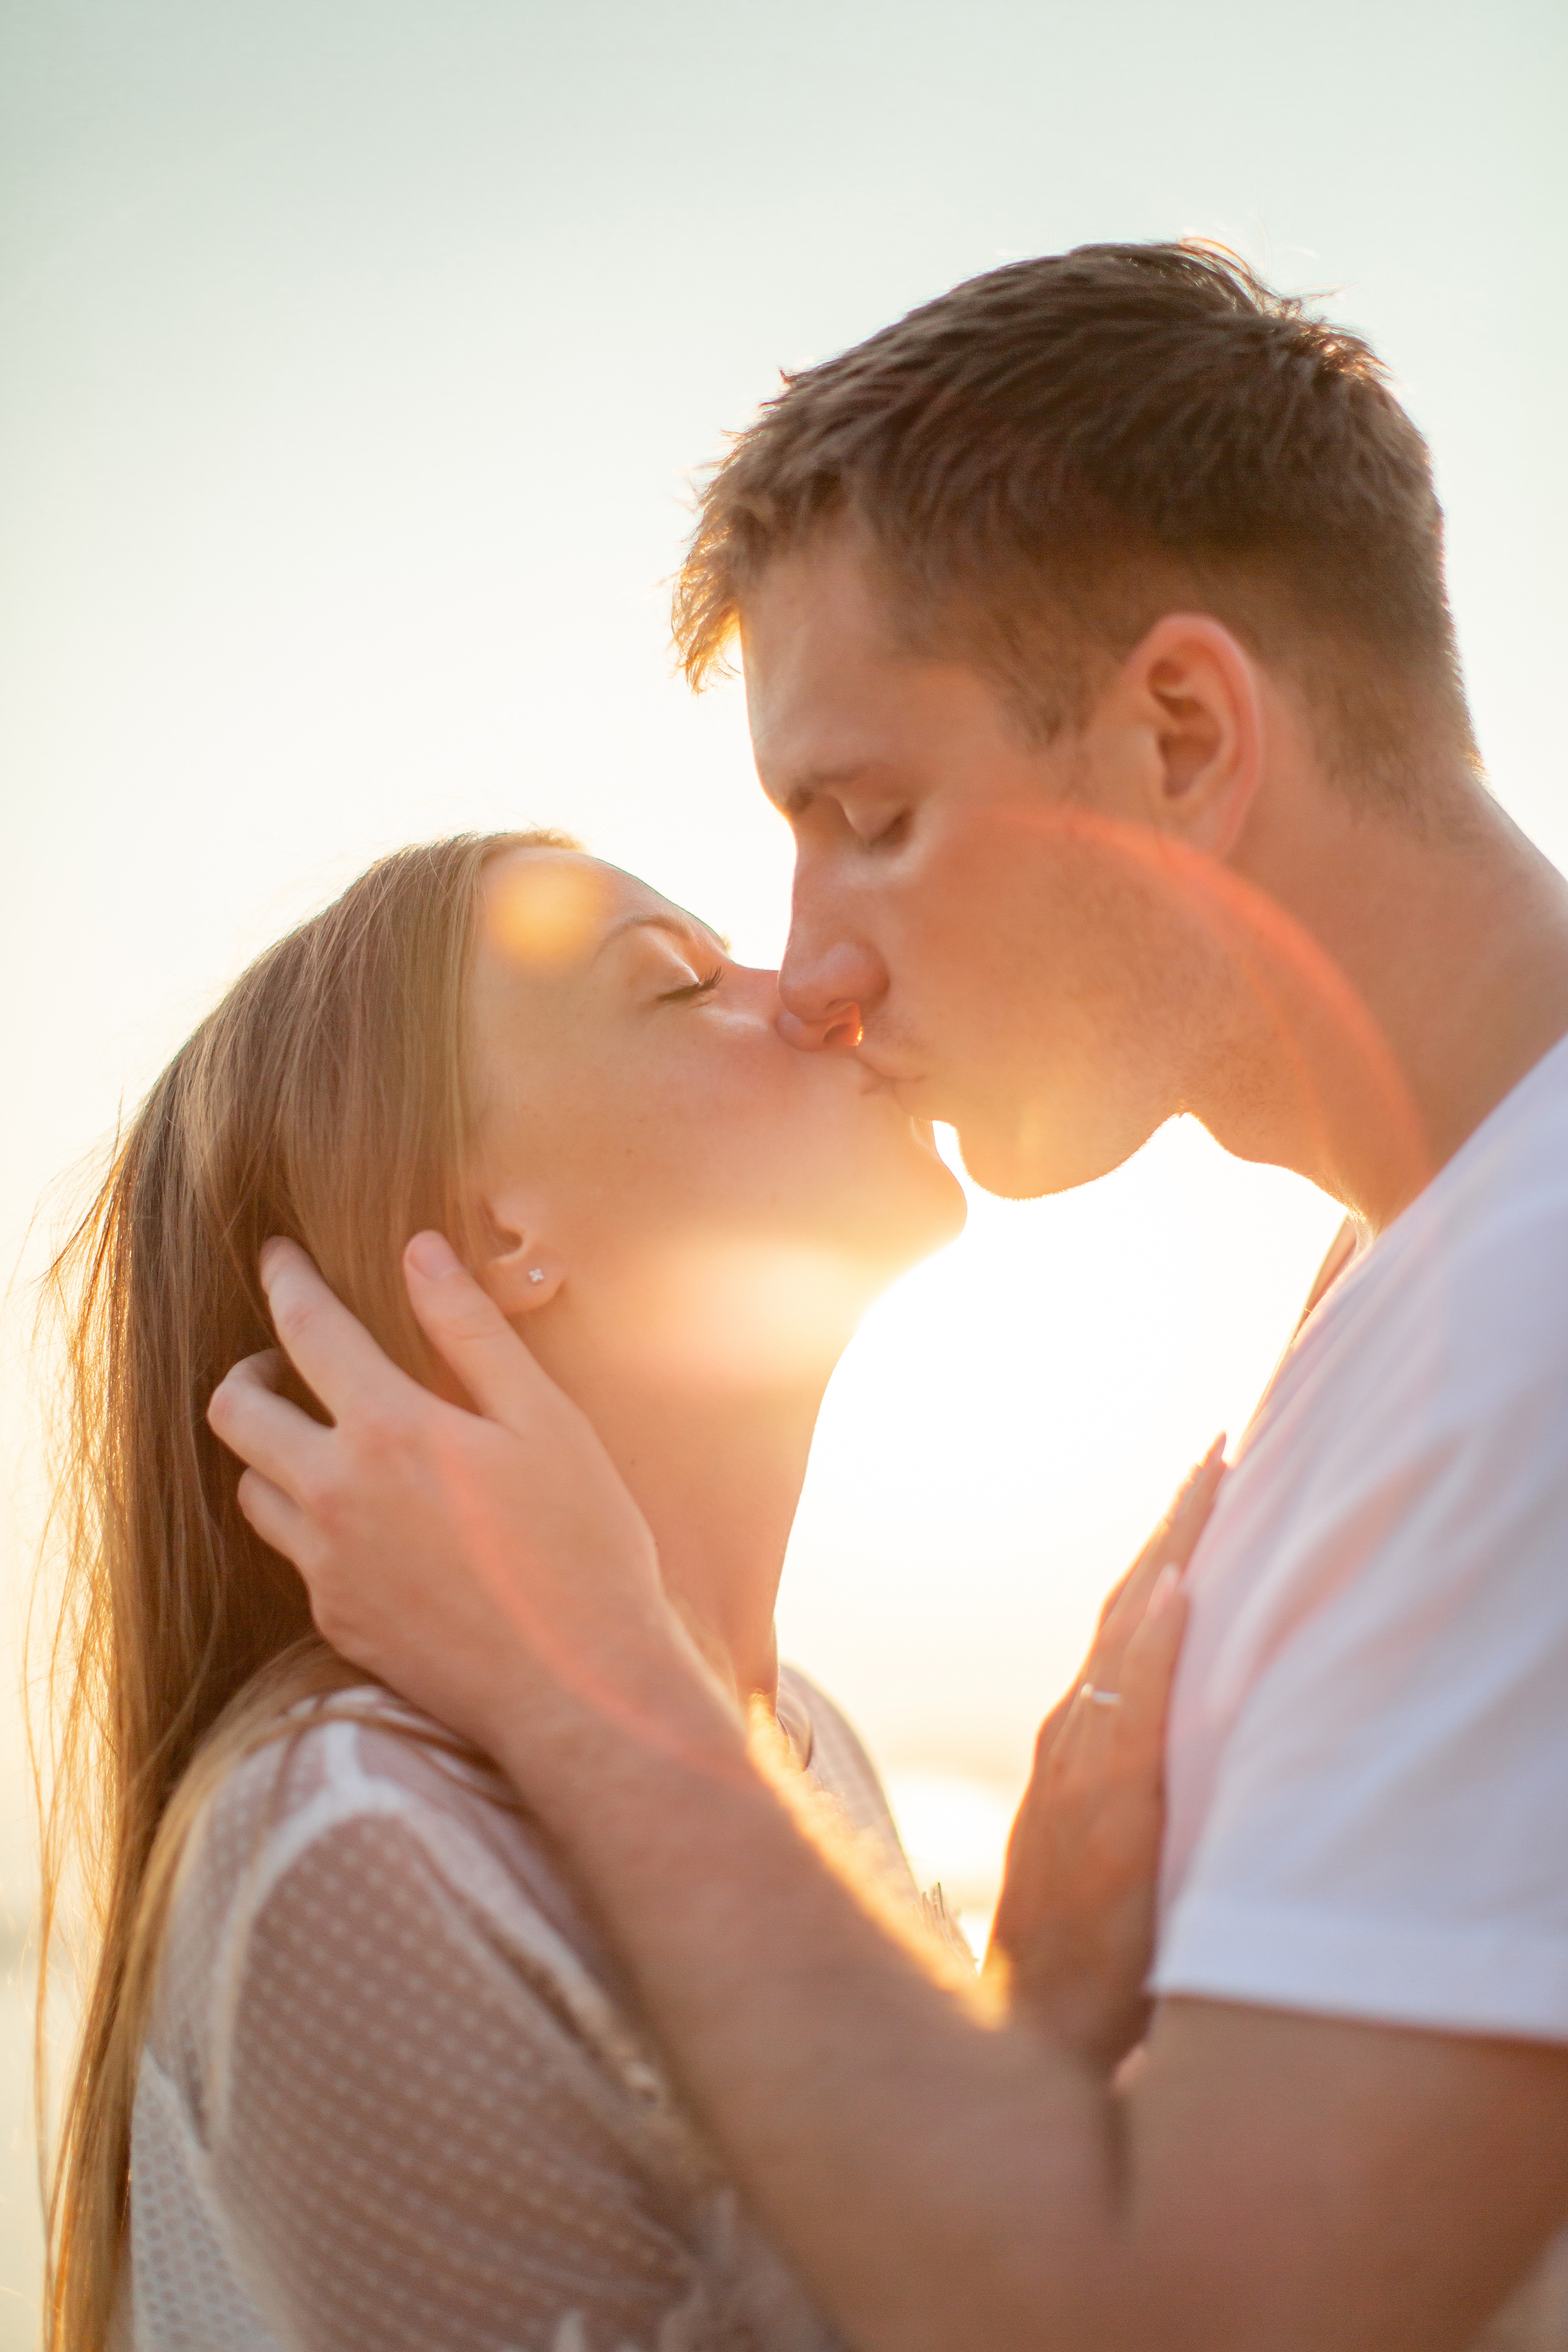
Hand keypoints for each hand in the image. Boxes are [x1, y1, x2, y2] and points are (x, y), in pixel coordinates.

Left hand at [208, 1233, 739, 1773]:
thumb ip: (473, 1332)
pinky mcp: (335, 1620)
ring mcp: (327, 1566)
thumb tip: (420, 1252)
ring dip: (271, 1449)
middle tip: (289, 1360)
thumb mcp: (545, 1422)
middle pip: (236, 1409)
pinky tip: (367, 1520)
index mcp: (390, 1430)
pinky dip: (311, 1521)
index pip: (306, 1328)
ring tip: (320, 1438)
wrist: (577, 1690)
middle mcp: (336, 1495)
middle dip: (251, 1367)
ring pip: (249, 1486)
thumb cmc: (582, 1545)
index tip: (277, 1254)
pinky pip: (293, 1555)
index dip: (285, 1279)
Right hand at [985, 1442, 1223, 2068]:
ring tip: (1205, 1486)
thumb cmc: (1095, 1951)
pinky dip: (1147, 1654)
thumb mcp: (1114, 1843)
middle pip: (1130, 1611)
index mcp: (1085, 1743)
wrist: (1042, 2044)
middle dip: (1177, 1526)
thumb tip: (1179, 1700)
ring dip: (1166, 1561)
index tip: (1214, 1468)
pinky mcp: (1094, 1827)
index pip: (1132, 1622)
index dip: (1172, 1546)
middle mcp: (1075, 1747)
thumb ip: (1131, 1771)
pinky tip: (1173, 1598)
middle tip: (1220, 1445)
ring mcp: (1079, 1782)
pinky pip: (1125, 1721)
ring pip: (1126, 1646)